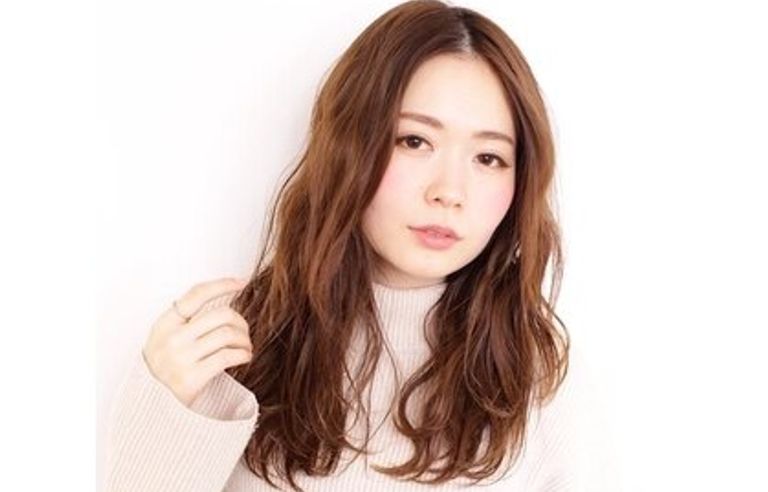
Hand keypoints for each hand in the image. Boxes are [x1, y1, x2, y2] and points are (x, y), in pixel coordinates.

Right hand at [142, 277, 251, 407]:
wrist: (150, 406)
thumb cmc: (167, 367)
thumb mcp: (166, 339)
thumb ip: (187, 322)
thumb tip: (224, 300)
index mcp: (165, 323)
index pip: (197, 294)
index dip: (223, 284)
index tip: (242, 282)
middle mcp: (171, 338)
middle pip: (221, 314)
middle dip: (240, 321)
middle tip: (244, 332)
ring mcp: (180, 358)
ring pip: (228, 334)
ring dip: (245, 340)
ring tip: (245, 347)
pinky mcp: (191, 378)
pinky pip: (228, 356)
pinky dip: (243, 354)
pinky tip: (244, 357)